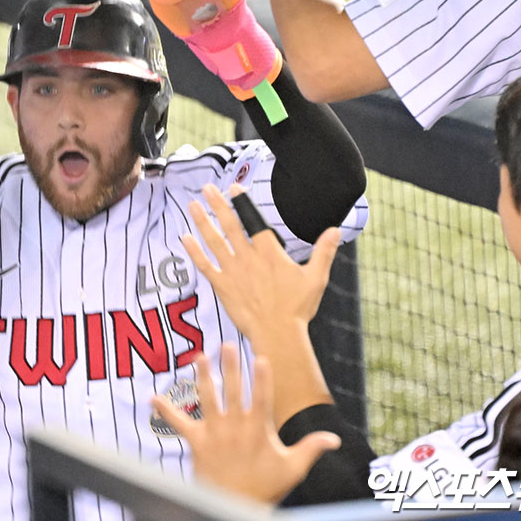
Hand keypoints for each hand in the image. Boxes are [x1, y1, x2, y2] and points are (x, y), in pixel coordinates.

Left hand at [151, 344, 339, 504]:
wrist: (233, 504)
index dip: (262, 377)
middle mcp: (234, 426)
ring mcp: (214, 432)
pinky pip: (178, 423)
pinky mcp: (196, 442)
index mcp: (258, 429)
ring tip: (199, 356)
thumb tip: (335, 440)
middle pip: (233, 390)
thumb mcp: (292, 468)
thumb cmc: (264, 487)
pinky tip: (152, 398)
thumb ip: (311, 448)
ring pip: (207, 398)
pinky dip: (165, 410)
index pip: (262, 397)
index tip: (260, 356)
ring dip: (202, 376)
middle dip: (230, 366)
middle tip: (227, 345)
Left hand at [182, 184, 340, 344]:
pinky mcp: (222, 286)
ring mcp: (234, 271)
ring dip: (202, 221)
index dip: (243, 203)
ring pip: (214, 241)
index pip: (254, 221)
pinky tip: (184, 238)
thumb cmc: (297, 308)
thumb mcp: (316, 277)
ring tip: (193, 205)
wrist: (277, 334)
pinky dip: (194, 251)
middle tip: (208, 188)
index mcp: (270, 253)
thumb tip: (335, 230)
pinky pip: (205, 265)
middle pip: (230, 225)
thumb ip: (324, 251)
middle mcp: (249, 258)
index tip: (234, 187)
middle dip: (218, 204)